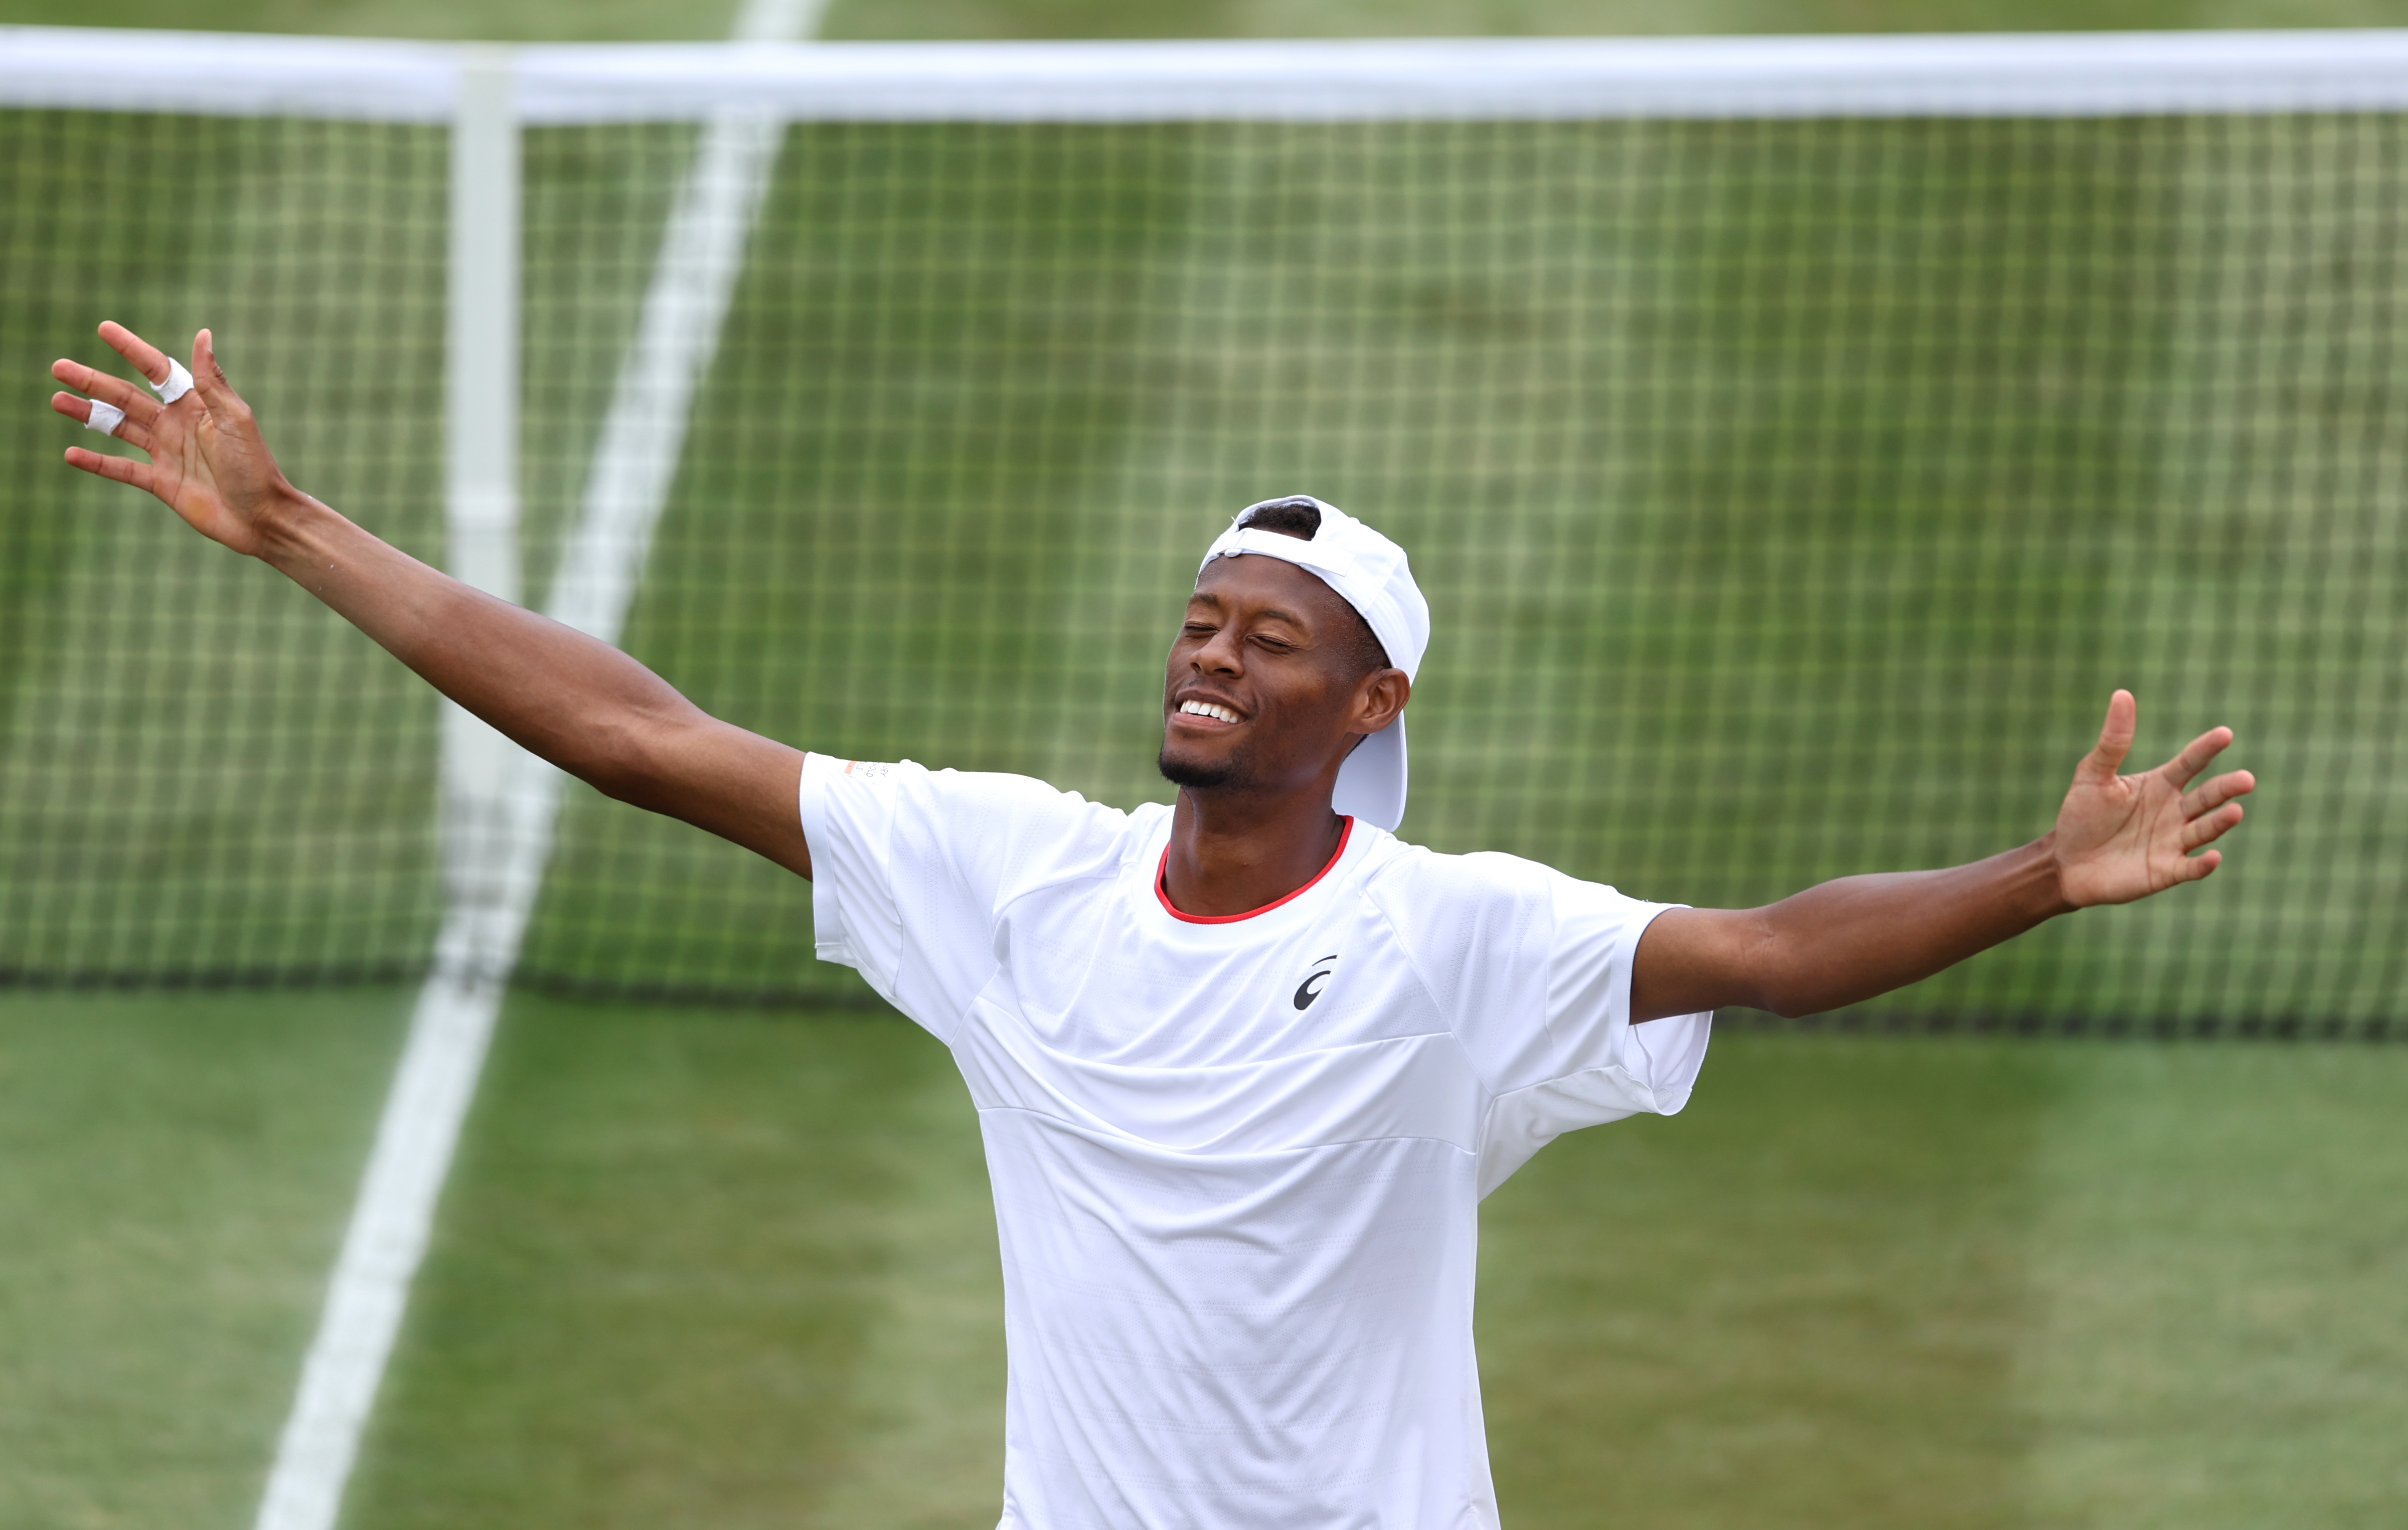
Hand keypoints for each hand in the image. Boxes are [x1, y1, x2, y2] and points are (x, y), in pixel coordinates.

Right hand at [51, 322, 296, 557]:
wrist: (262, 517)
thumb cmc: (255, 466)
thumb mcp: (234, 419)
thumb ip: (211, 381)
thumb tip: (203, 334)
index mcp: (196, 406)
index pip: (157, 370)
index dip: (132, 349)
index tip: (104, 328)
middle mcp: (177, 425)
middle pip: (127, 397)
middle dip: (93, 381)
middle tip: (58, 366)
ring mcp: (167, 453)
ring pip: (119, 428)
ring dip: (88, 414)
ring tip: (55, 399)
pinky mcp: (161, 482)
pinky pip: (122, 469)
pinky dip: (97, 462)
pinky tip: (70, 452)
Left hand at [2051, 689, 2254, 907]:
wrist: (2065, 861)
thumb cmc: (2081, 815)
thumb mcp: (2092, 775)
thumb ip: (2112, 741)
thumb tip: (2121, 694)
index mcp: (2160, 784)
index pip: (2190, 762)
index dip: (2206, 748)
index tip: (2225, 733)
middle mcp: (2174, 811)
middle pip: (2208, 796)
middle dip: (2227, 788)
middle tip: (2246, 779)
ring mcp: (2173, 842)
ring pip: (2204, 829)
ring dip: (2221, 822)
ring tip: (2235, 811)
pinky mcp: (2166, 871)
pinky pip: (2190, 868)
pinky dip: (2203, 864)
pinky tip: (2212, 857)